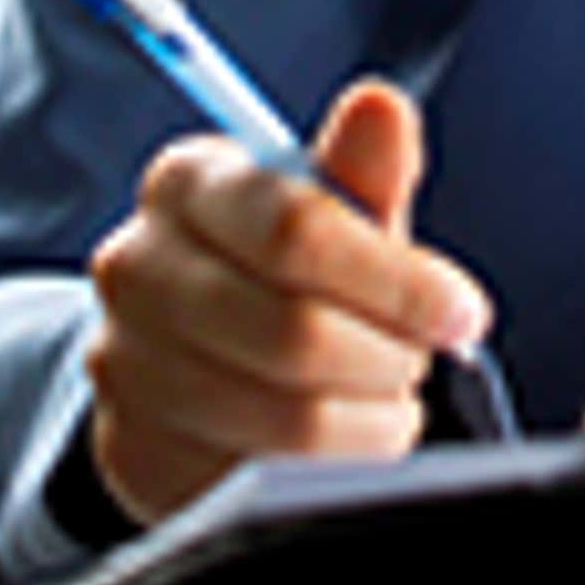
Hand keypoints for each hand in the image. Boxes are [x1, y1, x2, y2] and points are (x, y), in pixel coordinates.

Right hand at [83, 77, 489, 523]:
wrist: (192, 350)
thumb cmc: (281, 267)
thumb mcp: (334, 209)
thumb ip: (366, 166)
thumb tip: (380, 107)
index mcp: (189, 183)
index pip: (298, 232)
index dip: (397, 281)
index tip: (461, 312)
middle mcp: (137, 266)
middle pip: (294, 333)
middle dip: (387, 355)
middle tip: (417, 358)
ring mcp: (123, 362)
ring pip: (285, 416)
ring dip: (368, 416)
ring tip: (387, 396)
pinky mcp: (132, 448)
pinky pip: (257, 477)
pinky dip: (327, 468)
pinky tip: (344, 438)